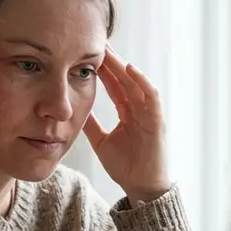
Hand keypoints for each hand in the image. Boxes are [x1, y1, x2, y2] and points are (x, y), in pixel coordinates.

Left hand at [83, 48, 170, 203]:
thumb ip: (91, 125)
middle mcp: (139, 109)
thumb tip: (74, 110)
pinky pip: (151, 96)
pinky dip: (142, 81)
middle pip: (125, 80)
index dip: (103, 70)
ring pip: (136, 83)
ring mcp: (149, 114)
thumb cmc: (126, 167)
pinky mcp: (157, 121)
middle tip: (97, 43)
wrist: (142, 188)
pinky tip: (129, 69)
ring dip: (123, 67)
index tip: (88, 54)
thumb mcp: (101, 142)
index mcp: (128, 112)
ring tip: (109, 51)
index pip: (115, 85)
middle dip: (112, 61)